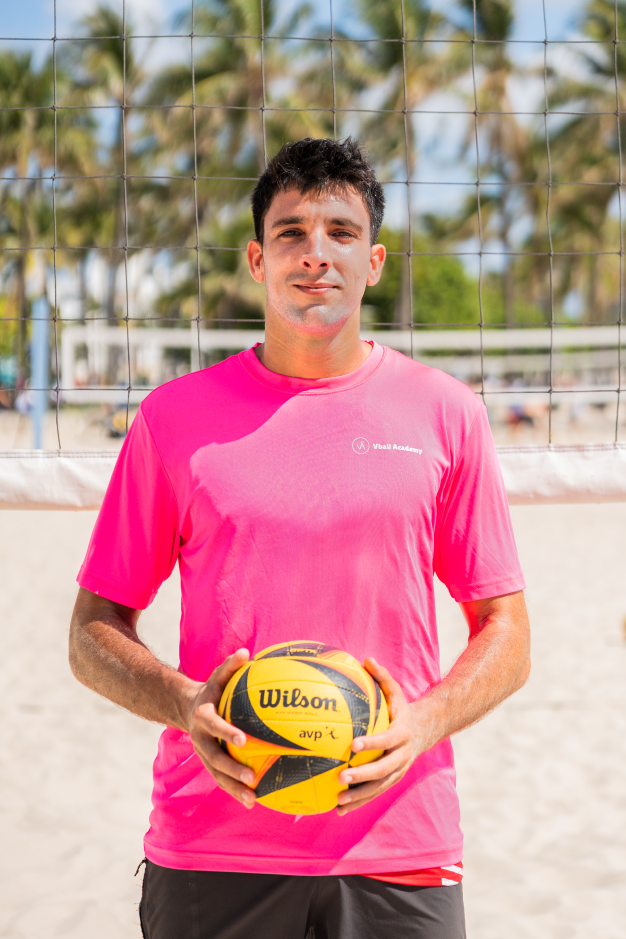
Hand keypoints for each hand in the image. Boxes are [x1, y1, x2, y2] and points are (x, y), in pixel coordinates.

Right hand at [186, 648, 256, 809]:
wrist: (188, 709)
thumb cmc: (212, 691)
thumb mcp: (218, 677)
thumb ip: (230, 666)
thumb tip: (246, 652)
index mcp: (203, 717)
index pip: (214, 725)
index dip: (227, 732)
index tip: (244, 740)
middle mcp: (200, 739)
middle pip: (214, 758)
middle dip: (232, 770)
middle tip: (252, 777)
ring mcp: (203, 754)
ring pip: (217, 774)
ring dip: (234, 788)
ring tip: (253, 799)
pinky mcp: (209, 764)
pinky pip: (222, 780)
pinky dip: (235, 791)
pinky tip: (253, 801)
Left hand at [336, 658, 423, 815]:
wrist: (426, 730)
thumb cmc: (401, 708)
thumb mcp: (395, 691)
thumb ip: (381, 676)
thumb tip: (366, 658)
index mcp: (401, 733)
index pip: (386, 739)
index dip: (372, 742)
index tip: (354, 745)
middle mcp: (402, 755)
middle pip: (383, 769)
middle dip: (363, 776)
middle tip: (341, 777)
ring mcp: (398, 771)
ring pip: (379, 787)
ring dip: (359, 796)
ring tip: (338, 802)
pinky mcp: (392, 780)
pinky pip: (374, 794)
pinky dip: (358, 803)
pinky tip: (338, 809)